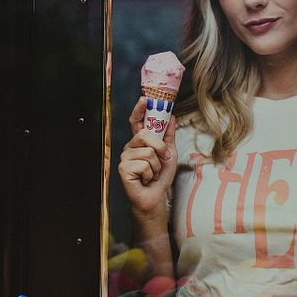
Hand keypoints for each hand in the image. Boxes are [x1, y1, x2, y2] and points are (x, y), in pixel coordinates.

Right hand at [117, 97, 178, 216]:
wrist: (156, 197)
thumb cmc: (159, 177)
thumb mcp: (169, 153)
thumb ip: (169, 135)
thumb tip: (172, 117)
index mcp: (140, 142)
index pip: (136, 121)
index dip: (139, 109)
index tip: (144, 99)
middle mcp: (130, 147)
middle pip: (145, 135)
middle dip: (160, 147)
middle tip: (162, 159)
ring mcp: (125, 157)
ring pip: (148, 152)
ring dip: (156, 166)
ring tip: (151, 174)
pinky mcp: (123, 169)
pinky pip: (144, 165)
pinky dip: (150, 174)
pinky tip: (145, 179)